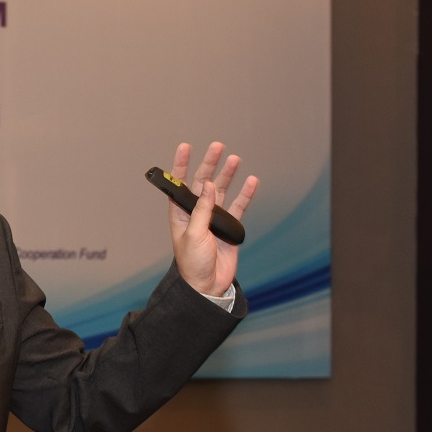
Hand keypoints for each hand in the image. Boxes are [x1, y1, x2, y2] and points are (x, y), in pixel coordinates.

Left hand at [167, 141, 257, 298]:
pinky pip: (238, 206)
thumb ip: (202, 210)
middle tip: (217, 146)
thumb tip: (208, 185)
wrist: (208, 285)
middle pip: (203, 182)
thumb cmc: (192, 263)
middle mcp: (196, 212)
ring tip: (234, 158)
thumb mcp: (194, 235)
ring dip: (227, 174)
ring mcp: (213, 218)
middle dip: (210, 164)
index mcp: (181, 213)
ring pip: (221, 190)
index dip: (181, 164)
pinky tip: (251, 181)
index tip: (185, 146)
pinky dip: (245, 194)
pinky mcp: (229, 227)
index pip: (180, 184)